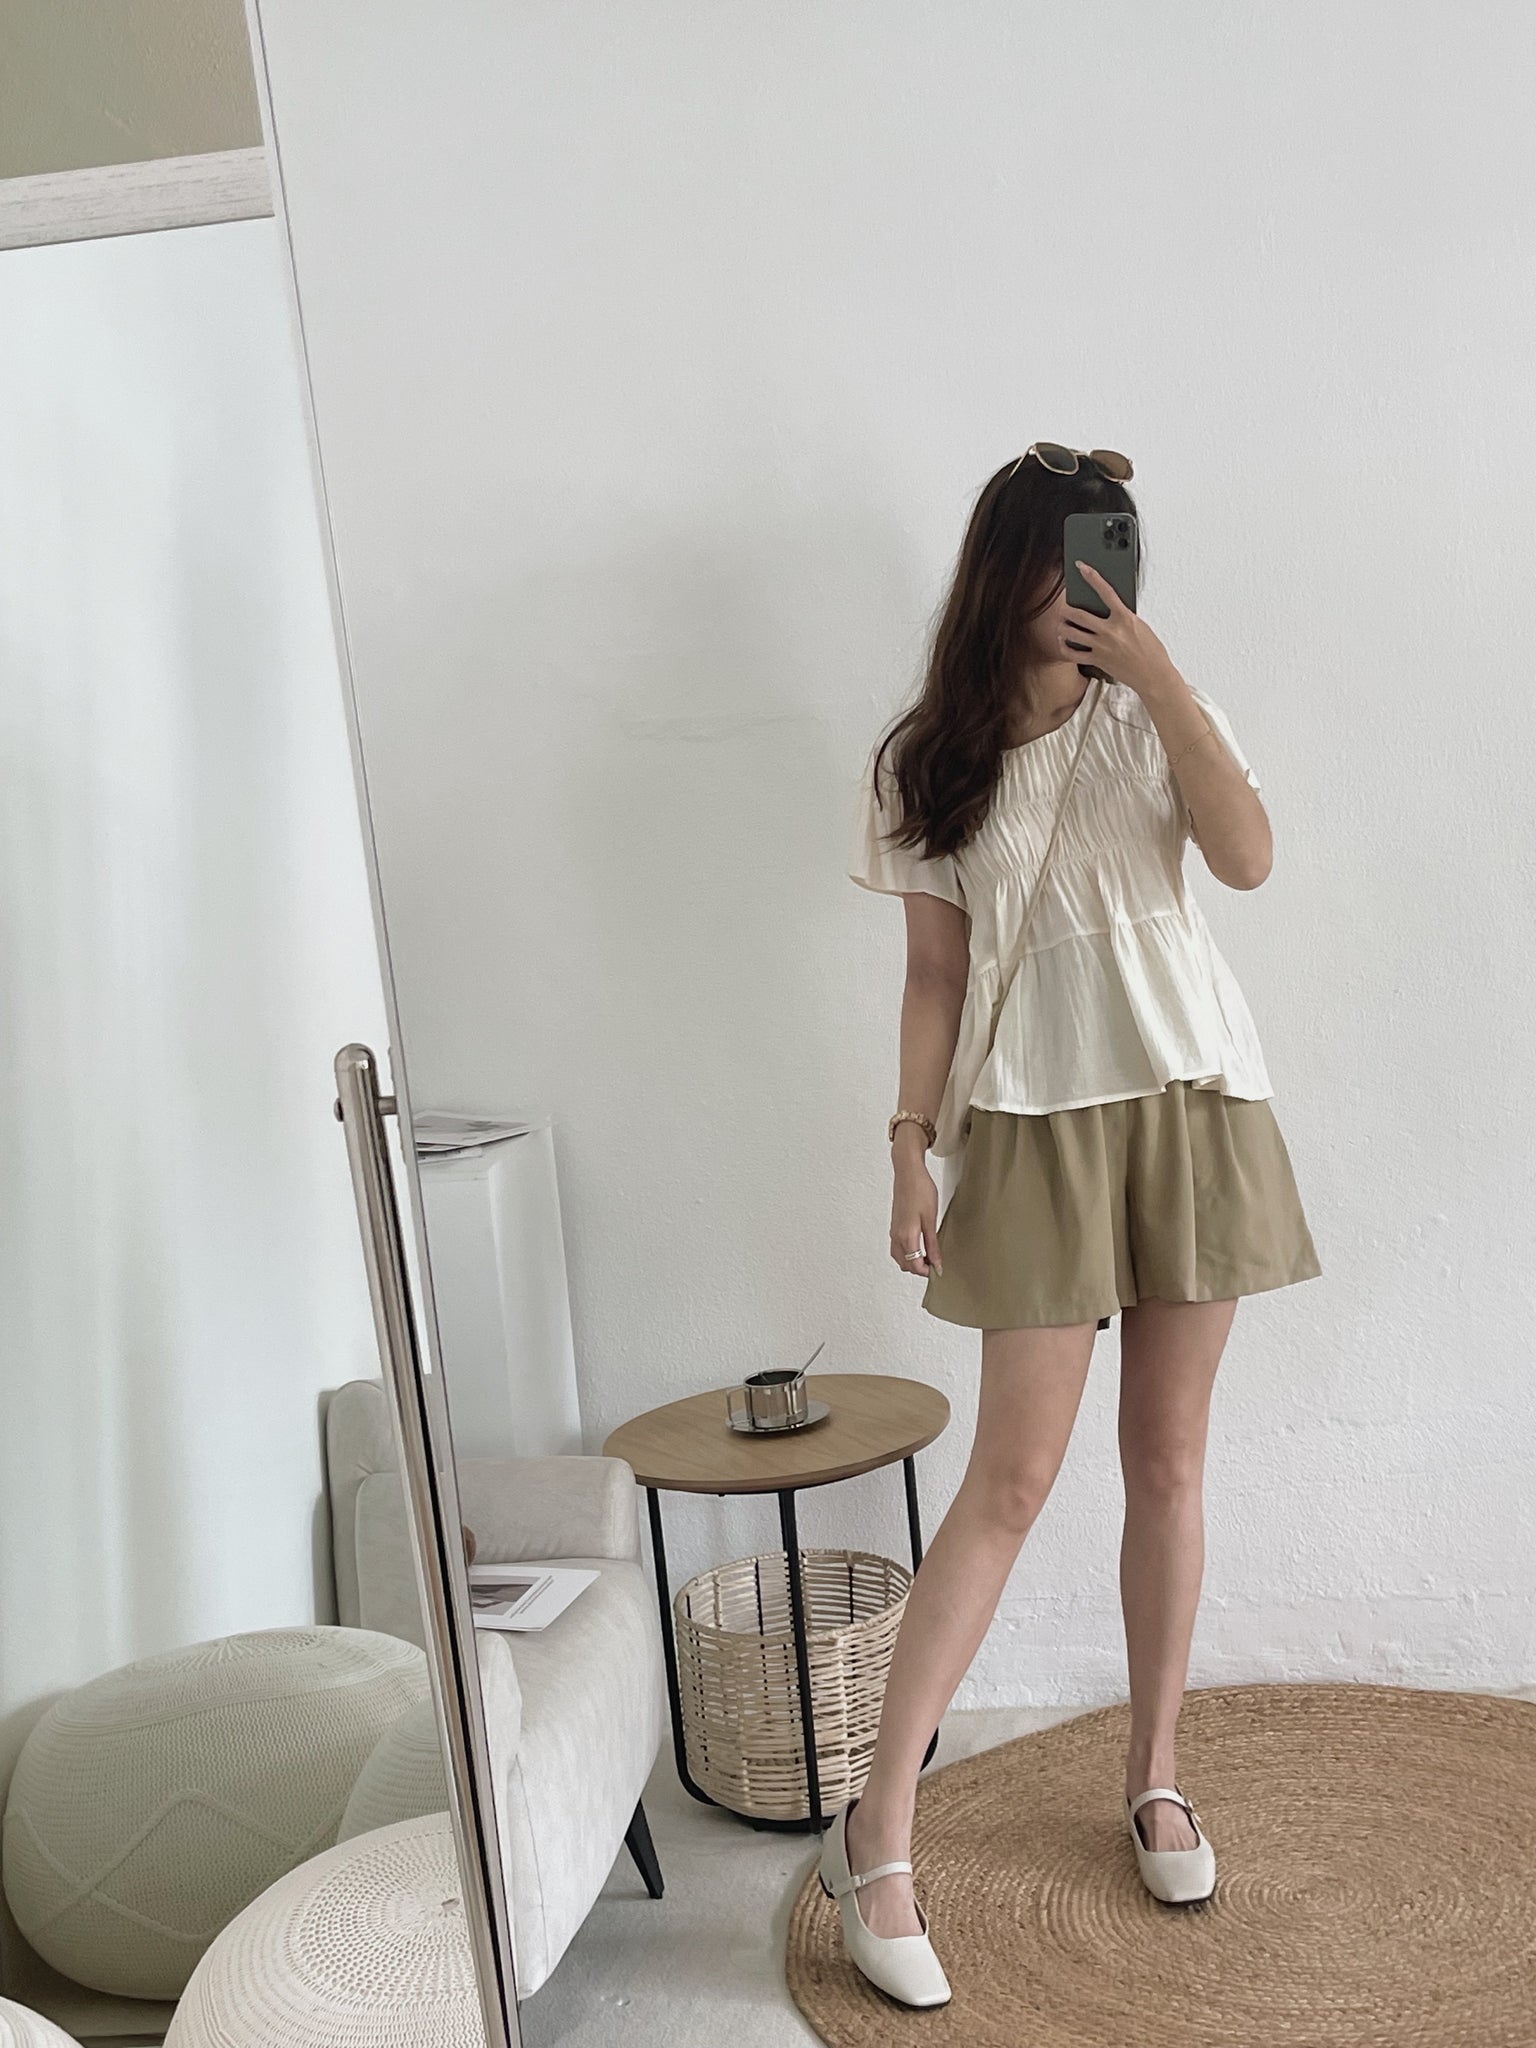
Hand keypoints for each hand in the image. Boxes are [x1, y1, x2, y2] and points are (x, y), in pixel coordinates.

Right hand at [890, 1162, 942, 1276]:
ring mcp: (894, 1231)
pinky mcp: (894, 1225)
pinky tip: (918, 1246)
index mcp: (906, 1236)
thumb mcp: (931, 1219)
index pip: (914, 1265)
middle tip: (936, 1264)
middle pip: (905, 1264)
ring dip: (911, 1262)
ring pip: (899, 1257)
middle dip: (919, 1269)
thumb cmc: (920, 1191)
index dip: (927, 1272)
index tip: (939, 1269)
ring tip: (928, 1256)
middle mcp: (896, 1236)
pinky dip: (906, 1253)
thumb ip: (932, 1244)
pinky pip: (897, 1248)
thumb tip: (936, 1263)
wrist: (908, 1173)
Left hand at [1061, 561, 1174, 698]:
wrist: (1154, 675)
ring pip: (1071, 632)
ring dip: (1062, 627)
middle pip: (1078, 614)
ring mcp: (1102, 646)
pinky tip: (1064, 642)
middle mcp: (1111, 630)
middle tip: (1064, 608)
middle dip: (1066, 610)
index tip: (1081, 566)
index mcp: (1125, 617)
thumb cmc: (1151, 650)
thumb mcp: (1140, 626)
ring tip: (1062, 625)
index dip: (1092, 576)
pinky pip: (1072, 653)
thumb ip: (1122, 617)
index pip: (1106, 591)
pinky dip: (1064, 647)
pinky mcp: (1098, 660)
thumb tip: (1106, 610)